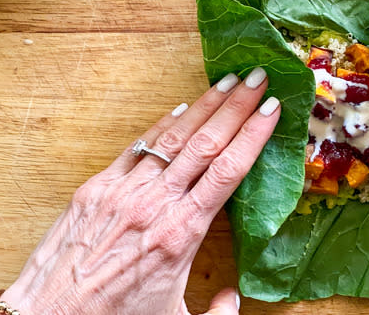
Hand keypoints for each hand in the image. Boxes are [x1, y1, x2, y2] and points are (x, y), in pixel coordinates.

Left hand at [0, 68, 280, 313]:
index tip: (272, 110)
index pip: (228, 171)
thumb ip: (217, 314)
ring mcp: (124, 190)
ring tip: (227, 81)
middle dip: (236, 106)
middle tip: (258, 78)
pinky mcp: (96, 187)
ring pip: (173, 137)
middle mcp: (156, 203)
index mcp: (182, 233)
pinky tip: (181, 109)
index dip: (253, 136)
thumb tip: (233, 297)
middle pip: (206, 143)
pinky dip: (161, 126)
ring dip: (204, 106)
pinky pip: (137, 147)